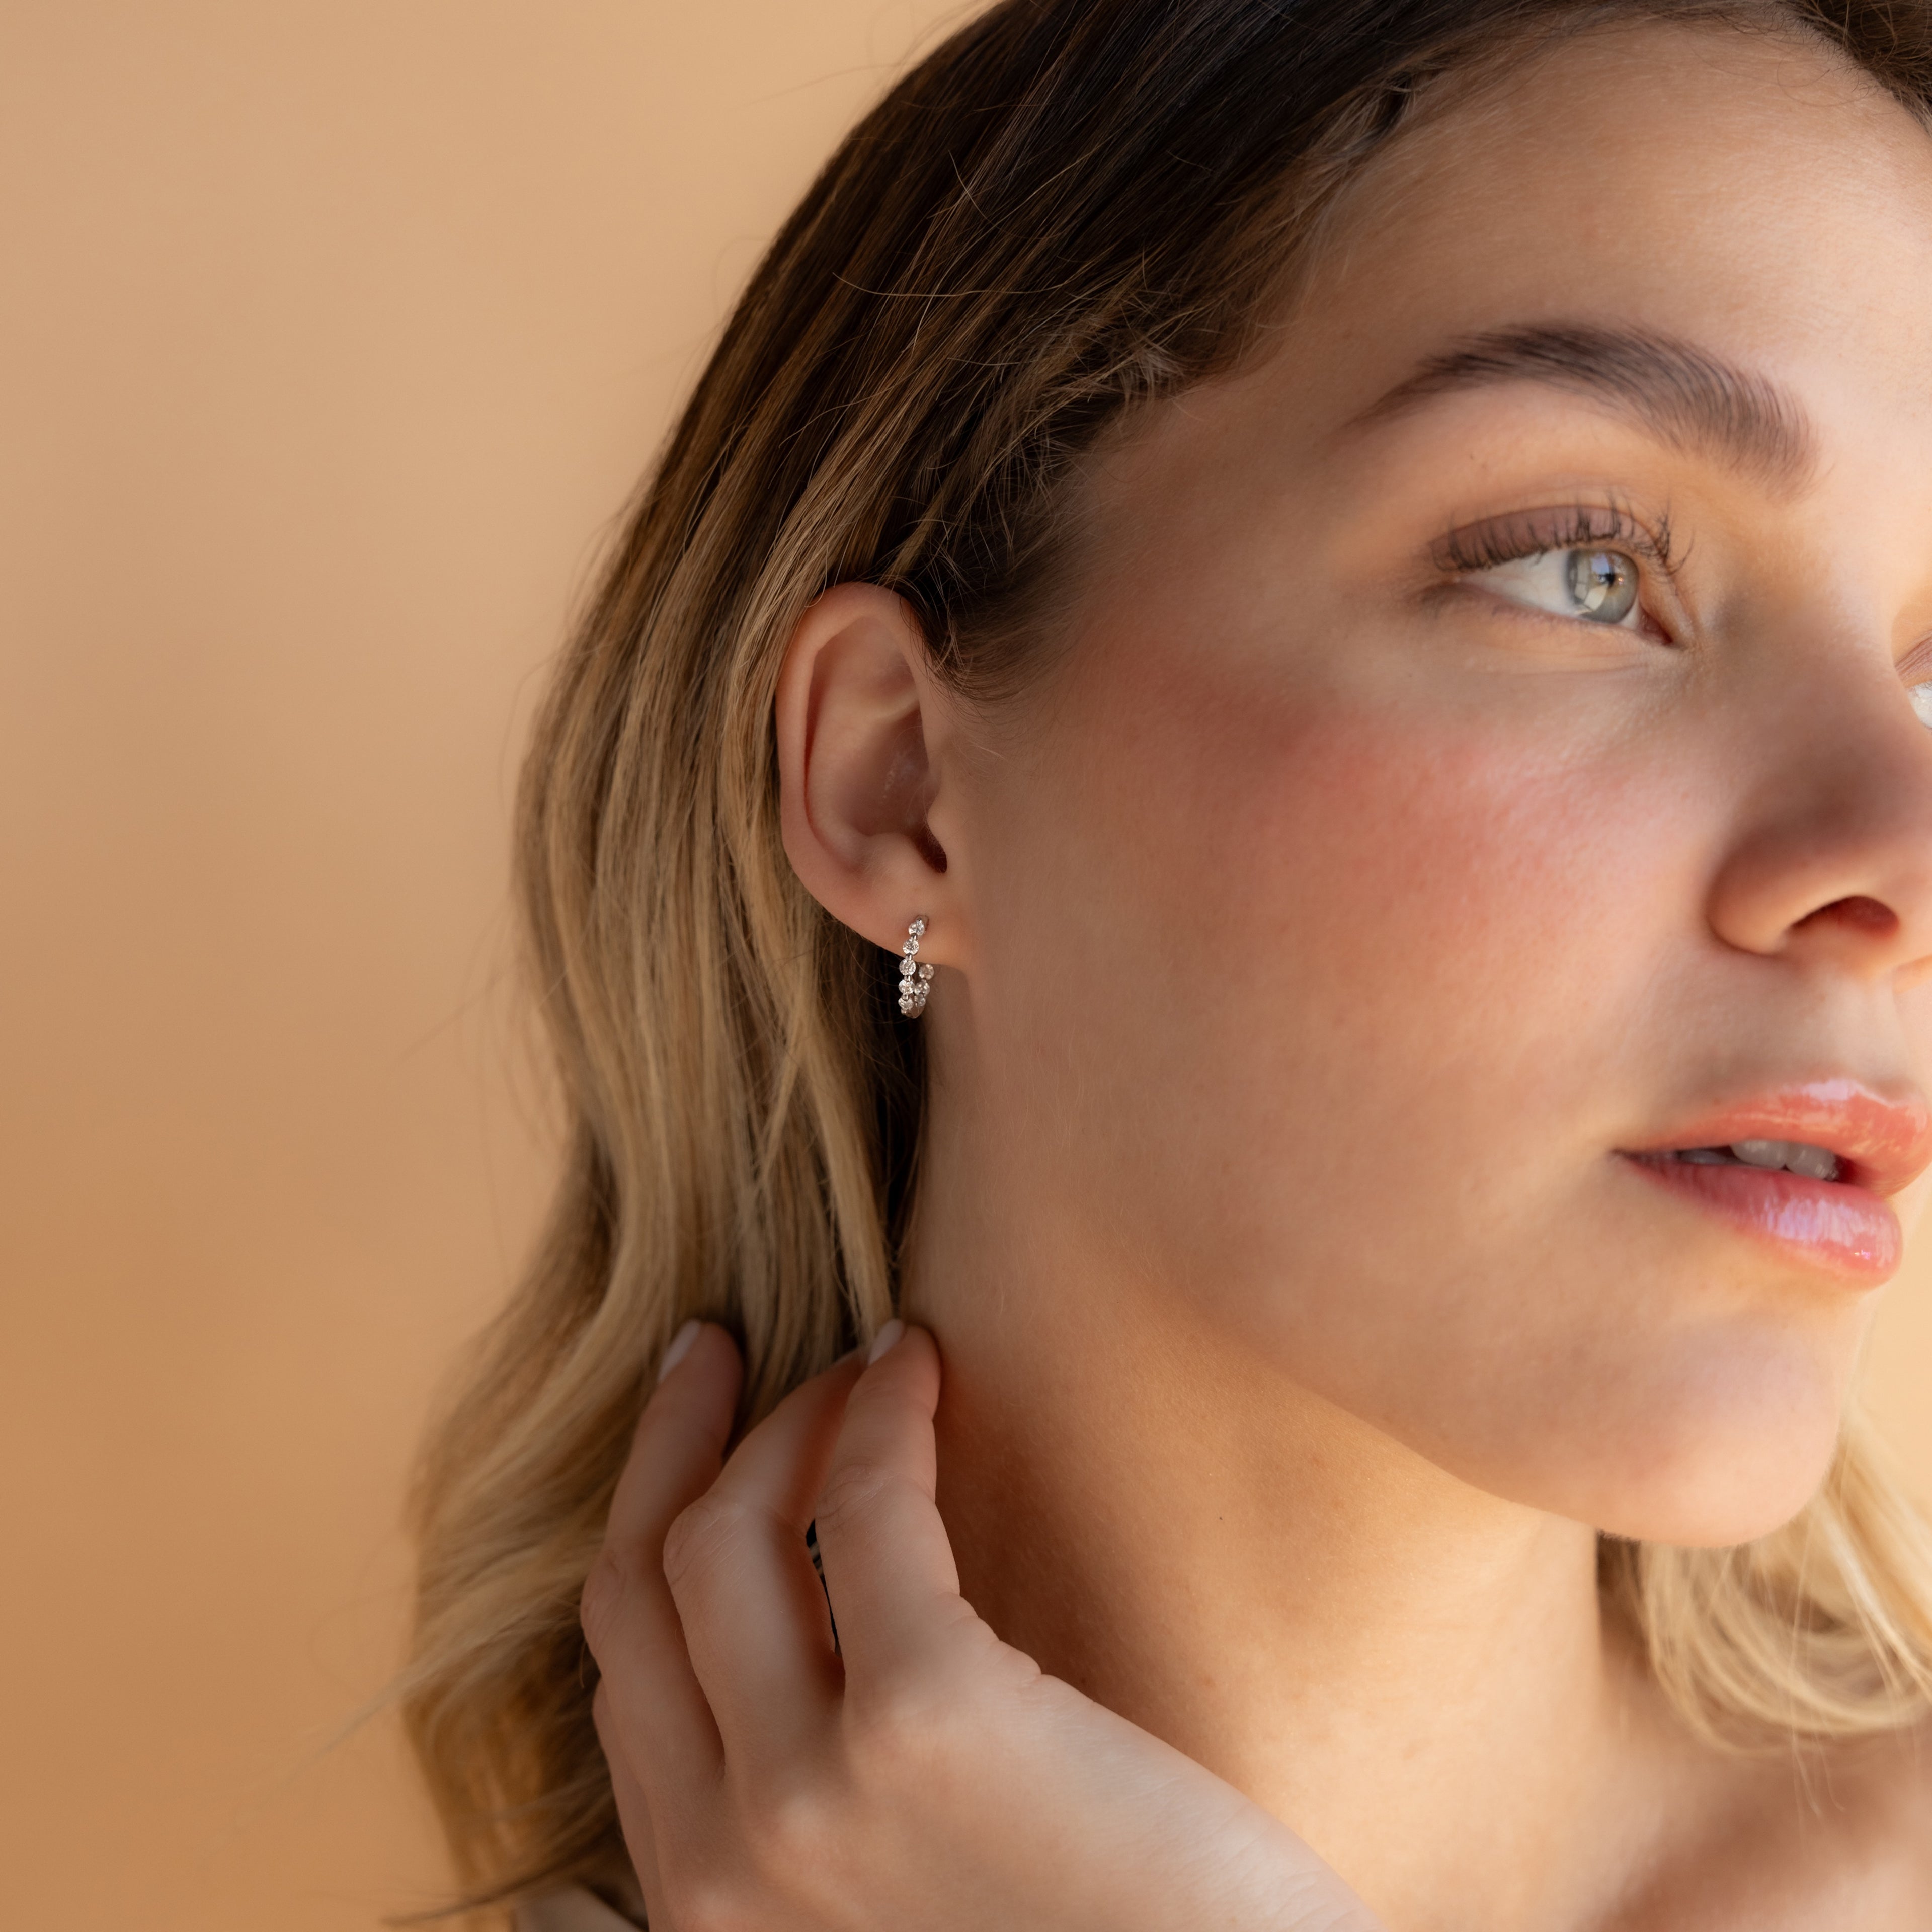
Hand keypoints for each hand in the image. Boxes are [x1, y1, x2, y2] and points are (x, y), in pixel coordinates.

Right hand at [581, 1319, 1383, 1931]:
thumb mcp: (897, 1909)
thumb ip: (822, 1815)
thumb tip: (815, 1633)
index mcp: (708, 1914)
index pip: (625, 1677)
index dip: (645, 1530)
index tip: (692, 1437)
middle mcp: (722, 1864)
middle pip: (641, 1587)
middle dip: (668, 1444)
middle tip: (720, 1350)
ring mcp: (807, 1794)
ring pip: (725, 1532)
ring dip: (785, 1417)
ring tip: (861, 1363)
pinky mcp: (927, 1719)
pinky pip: (864, 1506)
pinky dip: (881, 1412)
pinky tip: (921, 1364)